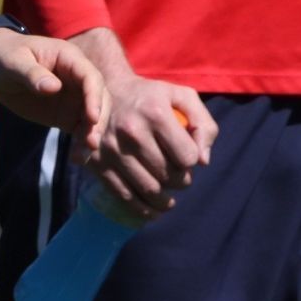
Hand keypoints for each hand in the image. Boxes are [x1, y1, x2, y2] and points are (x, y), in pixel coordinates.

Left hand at [0, 27, 109, 161]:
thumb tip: (53, 87)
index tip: (92, 118)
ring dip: (92, 136)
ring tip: (80, 156)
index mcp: (68, 58)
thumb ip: (31, 73)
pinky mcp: (67, 114)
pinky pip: (80, 130)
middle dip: (98, 121)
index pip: (90, 77)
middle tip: (90, 142)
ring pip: (93, 118)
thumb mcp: (11, 62)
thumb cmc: (3, 56)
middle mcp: (77, 78)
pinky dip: (81, 144)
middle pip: (99, 99)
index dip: (94, 97)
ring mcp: (74, 97)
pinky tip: (77, 158)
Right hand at [65, 27, 217, 219]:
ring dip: (164, 201)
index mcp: (155, 113)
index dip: (192, 160)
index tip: (186, 157)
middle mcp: (131, 130)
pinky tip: (153, 210)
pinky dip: (142, 209)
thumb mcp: (182, 97)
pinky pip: (123, 195)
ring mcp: (112, 148)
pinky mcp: (97, 161)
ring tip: (169, 198)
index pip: (187, 157)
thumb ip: (204, 125)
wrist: (107, 90)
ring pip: (148, 190)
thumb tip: (203, 162)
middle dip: (181, 182)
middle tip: (179, 178)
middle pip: (168, 175)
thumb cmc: (151, 96)